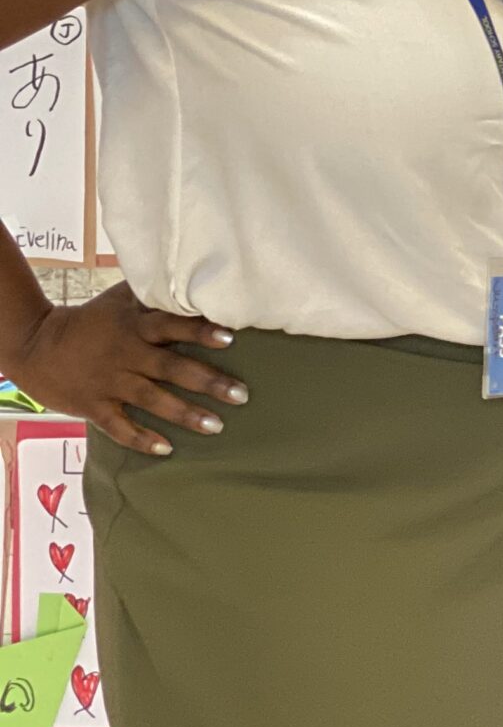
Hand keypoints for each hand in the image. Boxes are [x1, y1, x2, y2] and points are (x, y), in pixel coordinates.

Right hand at [3, 284, 246, 455]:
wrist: (36, 345)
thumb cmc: (90, 319)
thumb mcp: (119, 299)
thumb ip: (154, 294)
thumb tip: (195, 277)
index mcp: (135, 326)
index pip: (171, 326)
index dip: (199, 332)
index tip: (229, 338)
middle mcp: (126, 355)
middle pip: (171, 368)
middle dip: (208, 382)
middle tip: (241, 395)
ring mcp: (109, 383)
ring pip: (152, 400)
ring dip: (185, 414)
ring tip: (216, 426)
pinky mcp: (93, 406)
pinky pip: (118, 427)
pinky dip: (140, 439)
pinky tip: (165, 449)